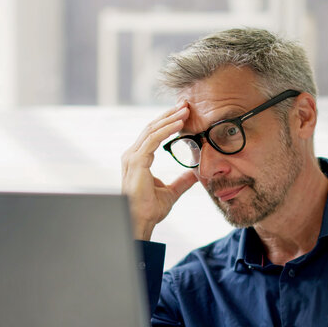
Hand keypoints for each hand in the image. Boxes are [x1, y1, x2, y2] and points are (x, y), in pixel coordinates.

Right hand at [121, 103, 198, 239]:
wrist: (141, 221)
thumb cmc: (150, 209)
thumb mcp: (171, 192)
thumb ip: (182, 181)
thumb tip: (195, 174)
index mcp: (138, 159)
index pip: (153, 135)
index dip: (167, 123)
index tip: (183, 114)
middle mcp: (132, 155)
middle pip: (152, 128)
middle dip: (169, 115)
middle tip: (185, 104)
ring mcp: (132, 157)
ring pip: (152, 130)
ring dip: (170, 118)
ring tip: (186, 110)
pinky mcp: (136, 161)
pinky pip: (153, 139)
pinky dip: (166, 129)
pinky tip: (180, 123)